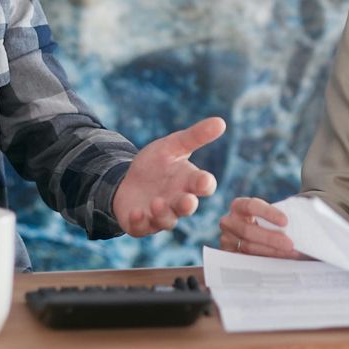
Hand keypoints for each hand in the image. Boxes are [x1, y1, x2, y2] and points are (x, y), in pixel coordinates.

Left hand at [112, 116, 224, 235]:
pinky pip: (142, 227)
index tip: (204, 180)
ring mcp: (160, 215)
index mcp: (189, 182)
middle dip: (187, 205)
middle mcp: (178, 201)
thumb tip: (221, 121)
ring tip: (157, 203)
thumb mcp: (172, 146)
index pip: (203, 185)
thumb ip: (195, 136)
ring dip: (163, 213)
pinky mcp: (140, 223)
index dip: (204, 184)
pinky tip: (136, 213)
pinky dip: (140, 221)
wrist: (128, 179)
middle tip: (187, 201)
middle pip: (187, 207)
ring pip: (167, 220)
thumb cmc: (157, 164)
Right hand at [218, 196, 302, 258]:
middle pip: (249, 231)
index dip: (268, 213)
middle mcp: (229, 221)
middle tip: (290, 244)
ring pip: (248, 247)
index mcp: (238, 206)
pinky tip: (278, 260)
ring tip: (290, 254)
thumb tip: (300, 224)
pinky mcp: (229, 255)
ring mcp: (227, 239)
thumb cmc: (264, 222)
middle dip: (271, 238)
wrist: (252, 234)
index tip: (285, 222)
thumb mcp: (267, 216)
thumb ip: (277, 218)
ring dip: (271, 252)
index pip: (251, 206)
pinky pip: (246, 260)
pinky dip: (264, 261)